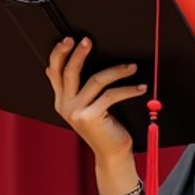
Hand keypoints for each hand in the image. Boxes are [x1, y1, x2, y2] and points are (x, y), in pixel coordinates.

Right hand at [45, 35, 145, 164]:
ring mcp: (76, 112)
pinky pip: (111, 95)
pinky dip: (128, 89)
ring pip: (94, 81)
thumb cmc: (105, 128)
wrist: (112, 154)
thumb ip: (81, 89)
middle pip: (69, 72)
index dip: (59, 53)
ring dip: (116, 71)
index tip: (69, 39)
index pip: (54, 72)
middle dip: (79, 53)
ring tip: (131, 67)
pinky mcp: (90, 117)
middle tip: (88, 40)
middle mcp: (65, 106)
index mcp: (61, 101)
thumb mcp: (88, 107)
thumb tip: (81, 60)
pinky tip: (140, 87)